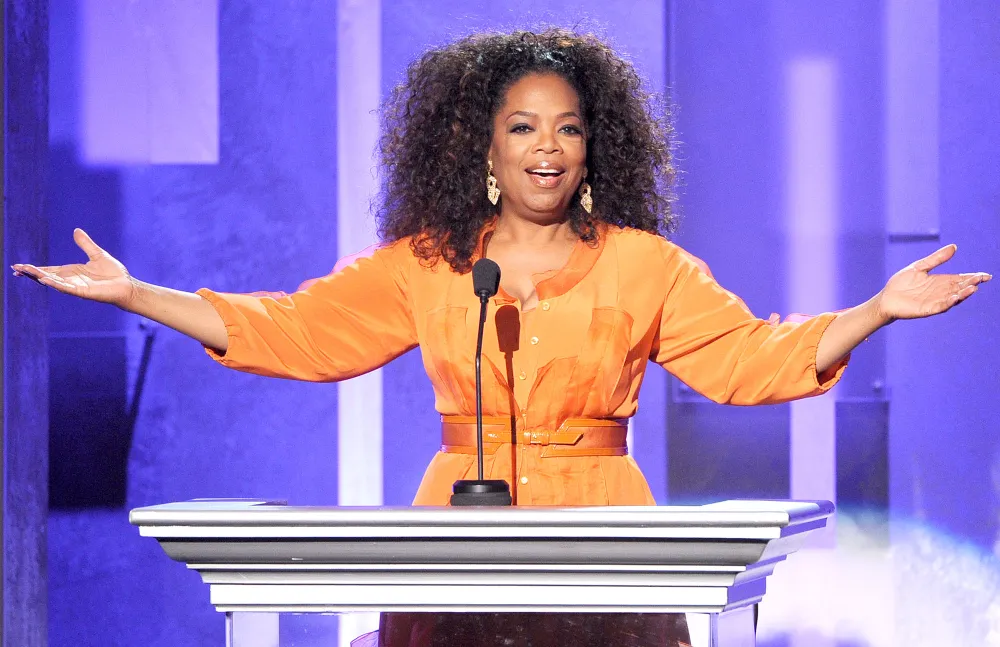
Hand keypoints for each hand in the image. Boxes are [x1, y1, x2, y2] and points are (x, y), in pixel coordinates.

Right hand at [12, 228, 137, 307]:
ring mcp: (76, 287)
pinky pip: (67, 288)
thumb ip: (86, 244)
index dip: (34, 268)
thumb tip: (76, 230)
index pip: (49, 269)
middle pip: (47, 276)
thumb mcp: (97, 254)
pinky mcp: (84, 292)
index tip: (19, 266)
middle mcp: (71, 280)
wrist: (127, 285)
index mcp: (72, 272)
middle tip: (16, 268)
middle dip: (32, 273)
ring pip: (54, 282)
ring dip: (40, 276)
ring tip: (26, 272)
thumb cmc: (114, 273)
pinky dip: (56, 284)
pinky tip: (45, 279)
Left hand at [876, 244, 990, 322]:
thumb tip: (954, 247)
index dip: (973, 277)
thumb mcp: (919, 267)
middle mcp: (940, 292)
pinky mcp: (927, 309)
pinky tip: (955, 297)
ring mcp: (935, 301)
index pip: (960, 279)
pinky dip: (948, 302)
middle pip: (960, 288)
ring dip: (963, 293)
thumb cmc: (901, 283)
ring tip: (972, 288)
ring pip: (953, 298)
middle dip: (971, 284)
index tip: (985, 275)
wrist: (886, 298)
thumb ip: (936, 259)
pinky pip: (940, 306)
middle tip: (981, 279)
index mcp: (940, 281)